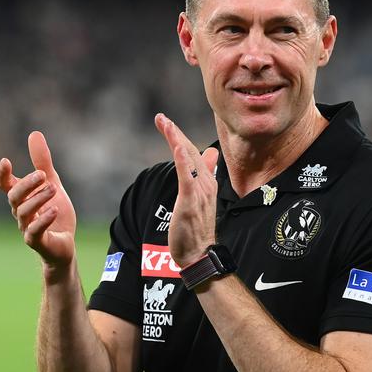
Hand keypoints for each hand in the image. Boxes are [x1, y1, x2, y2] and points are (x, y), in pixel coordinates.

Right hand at [0, 131, 76, 269]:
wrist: (65, 243)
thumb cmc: (54, 213)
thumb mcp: (51, 182)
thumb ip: (42, 161)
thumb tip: (34, 133)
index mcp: (22, 198)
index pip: (5, 186)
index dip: (2, 175)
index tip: (5, 161)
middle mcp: (20, 213)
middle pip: (14, 197)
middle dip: (26, 185)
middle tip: (42, 175)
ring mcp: (27, 228)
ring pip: (24, 213)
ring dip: (38, 199)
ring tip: (53, 189)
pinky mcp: (38, 242)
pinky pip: (34, 232)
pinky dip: (43, 220)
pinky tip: (54, 210)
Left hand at [155, 113, 218, 266]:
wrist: (198, 254)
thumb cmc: (196, 229)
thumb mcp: (200, 198)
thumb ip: (204, 175)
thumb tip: (210, 154)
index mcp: (206, 182)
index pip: (191, 153)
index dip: (179, 137)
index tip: (166, 122)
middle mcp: (205, 183)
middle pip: (189, 151)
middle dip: (174, 133)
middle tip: (160, 117)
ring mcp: (199, 192)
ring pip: (187, 160)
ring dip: (176, 140)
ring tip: (166, 123)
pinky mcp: (191, 201)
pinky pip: (187, 178)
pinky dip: (182, 161)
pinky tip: (177, 147)